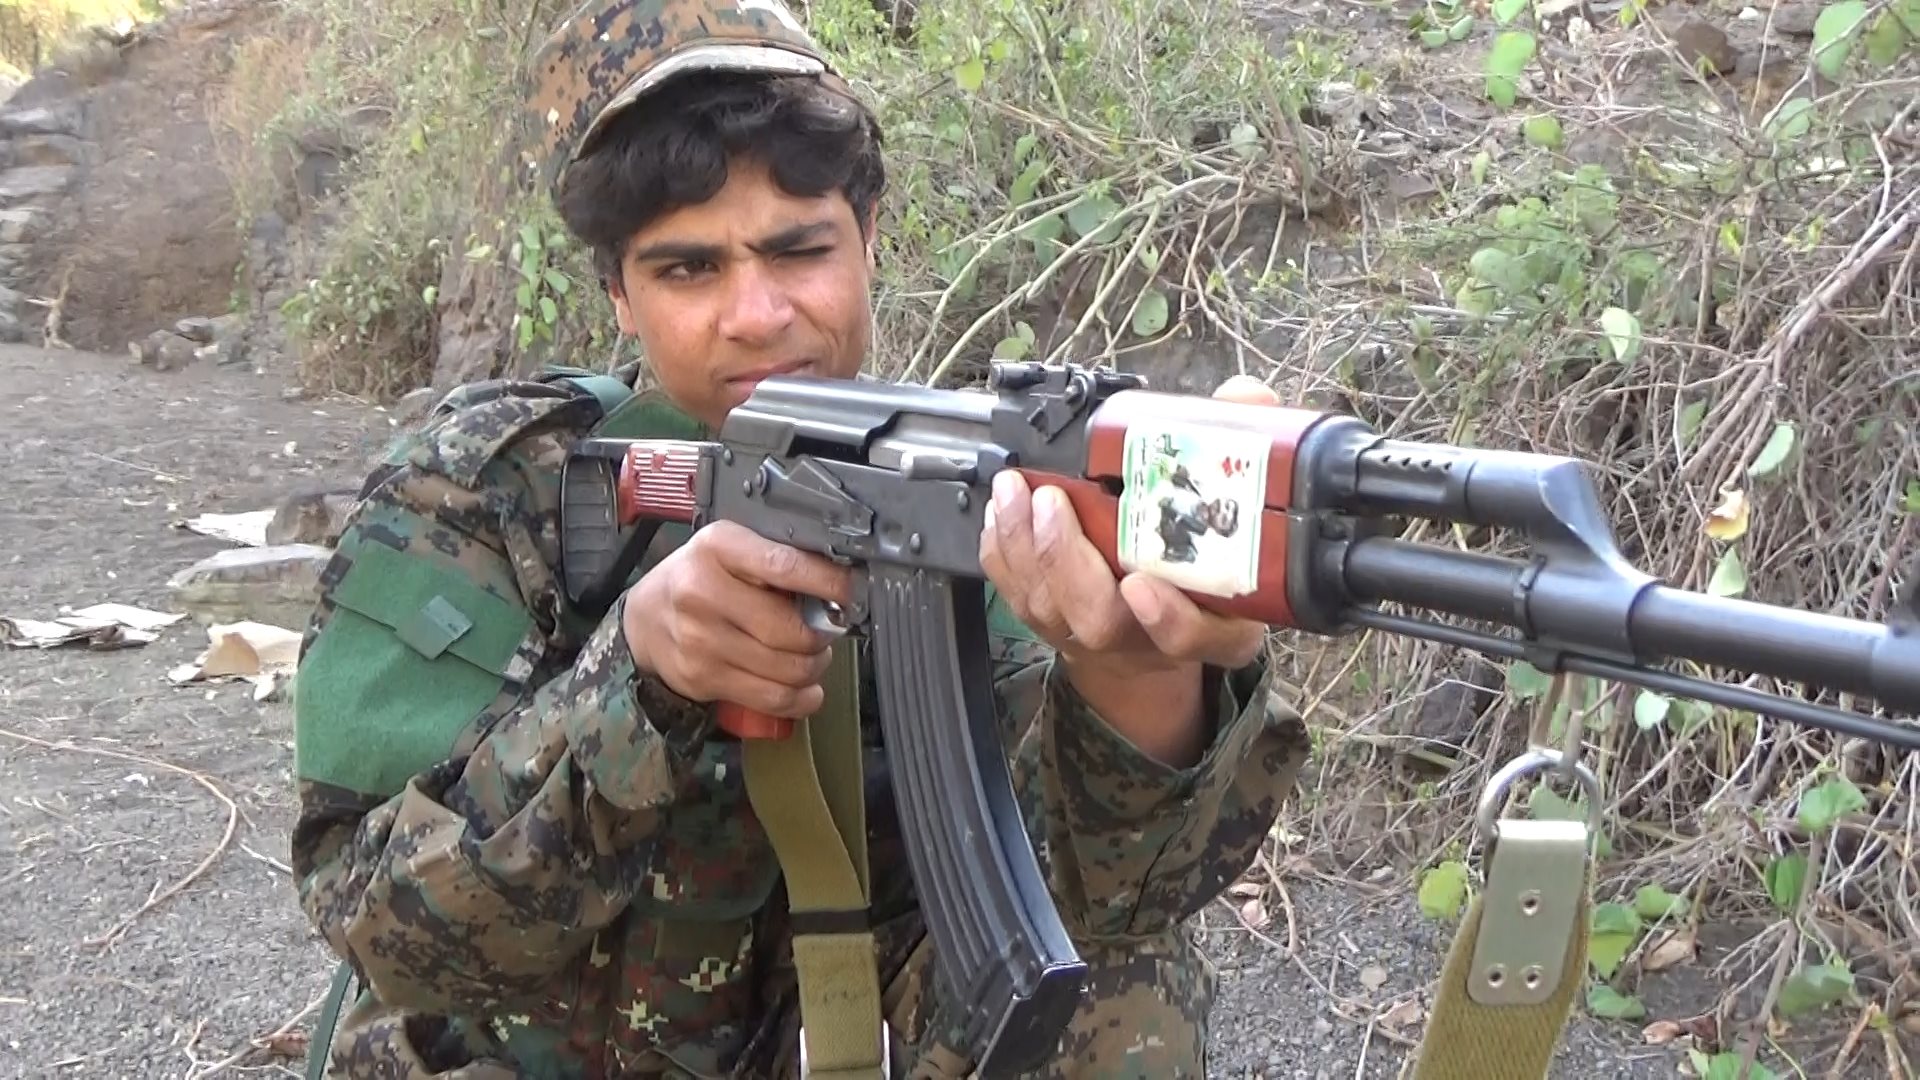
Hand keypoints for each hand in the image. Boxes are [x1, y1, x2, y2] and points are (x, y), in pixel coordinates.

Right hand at [623, 521, 853, 717]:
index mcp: (717, 548)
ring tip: (813, 656)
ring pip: (786, 669)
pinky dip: (801, 699)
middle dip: (822, 635)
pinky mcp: (702, 677)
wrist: (643, 619)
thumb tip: (837, 582)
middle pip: (789, 629)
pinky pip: (770, 697)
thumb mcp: (728, 549)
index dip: (828, 583)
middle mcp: (702, 592)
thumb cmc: (698, 578)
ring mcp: (700, 640)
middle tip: (827, 630)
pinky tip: (807, 689)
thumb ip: (773, 558)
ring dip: (814, 667)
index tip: (849, 591)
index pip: (784, 567)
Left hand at [978, 375, 1280, 675]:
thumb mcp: (1245, 523)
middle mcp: (1146, 637)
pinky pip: (1014, 591)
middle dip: (1069, 561)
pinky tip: (1003, 510)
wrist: (1152, 638)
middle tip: (1053, 502)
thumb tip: (1247, 397)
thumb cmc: (1200, 569)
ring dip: (1025, 544)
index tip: (1141, 585)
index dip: (1168, 617)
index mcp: (1213, 625)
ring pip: (1048, 604)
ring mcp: (1091, 633)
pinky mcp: (1047, 620)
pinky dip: (1002, 550)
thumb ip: (1246, 458)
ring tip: (1016, 490)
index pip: (1192, 637)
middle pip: (1100, 620)